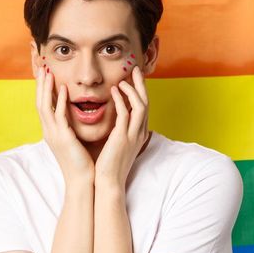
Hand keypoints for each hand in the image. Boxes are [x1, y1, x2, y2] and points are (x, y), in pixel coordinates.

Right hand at [35, 67, 94, 184]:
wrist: (82, 181)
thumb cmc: (82, 162)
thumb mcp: (74, 140)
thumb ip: (72, 126)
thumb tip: (77, 114)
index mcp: (51, 132)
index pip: (43, 105)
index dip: (43, 89)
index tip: (45, 74)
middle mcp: (49, 131)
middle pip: (39, 102)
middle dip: (40, 84)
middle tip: (42, 66)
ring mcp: (54, 134)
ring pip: (45, 106)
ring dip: (46, 88)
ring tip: (48, 72)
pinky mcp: (63, 138)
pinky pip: (59, 116)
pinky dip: (59, 100)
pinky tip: (63, 88)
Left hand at [94, 66, 149, 189]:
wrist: (108, 183)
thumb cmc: (110, 165)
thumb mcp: (119, 145)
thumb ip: (120, 132)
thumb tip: (117, 122)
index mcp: (138, 134)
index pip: (144, 107)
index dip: (140, 91)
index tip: (134, 78)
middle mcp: (139, 133)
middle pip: (146, 102)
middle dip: (141, 85)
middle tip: (135, 69)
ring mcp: (133, 135)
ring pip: (140, 105)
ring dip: (132, 89)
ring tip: (123, 78)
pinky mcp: (122, 138)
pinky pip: (125, 113)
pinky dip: (121, 99)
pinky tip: (114, 90)